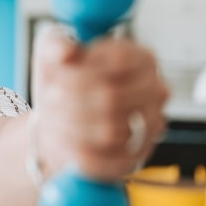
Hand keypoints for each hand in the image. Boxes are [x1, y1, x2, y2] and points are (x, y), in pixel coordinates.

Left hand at [31, 24, 168, 180]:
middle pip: (112, 97)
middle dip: (70, 99)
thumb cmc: (63, 80)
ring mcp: (150, 128)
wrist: (60, 116)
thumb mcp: (53, 51)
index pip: (118, 61)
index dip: (81, 70)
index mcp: (142, 59)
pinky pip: (106, 160)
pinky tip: (61, 138)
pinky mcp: (134, 158)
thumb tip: (66, 52)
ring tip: (53, 115)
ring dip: (70, 124)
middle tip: (50, 97)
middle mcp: (156, 92)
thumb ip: (57, 45)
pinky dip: (75, 151)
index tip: (58, 74)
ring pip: (110, 132)